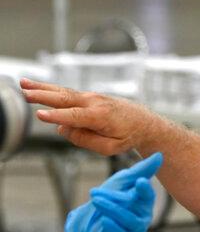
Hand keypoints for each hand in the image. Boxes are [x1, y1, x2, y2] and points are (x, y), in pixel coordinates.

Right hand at [21, 78, 160, 155]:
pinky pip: (67, 93)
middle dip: (44, 96)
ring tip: (23, 83)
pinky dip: (50, 89)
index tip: (41, 115)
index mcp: (101, 116)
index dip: (58, 117)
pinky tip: (35, 86)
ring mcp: (92, 97)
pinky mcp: (88, 97)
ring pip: (63, 92)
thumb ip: (87, 140)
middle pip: (65, 99)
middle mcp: (95, 103)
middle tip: (25, 93)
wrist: (144, 122)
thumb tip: (64, 130)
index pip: (75, 116)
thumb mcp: (111, 147)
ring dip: (42, 87)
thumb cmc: (128, 136)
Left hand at [64, 153, 162, 231]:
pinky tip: (103, 220)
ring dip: (110, 210)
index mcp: (144, 200)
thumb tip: (159, 155)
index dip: (144, 189)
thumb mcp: (122, 181)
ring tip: (95, 202)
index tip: (139, 182)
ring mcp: (135, 230)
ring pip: (128, 220)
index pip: (147, 195)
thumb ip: (141, 170)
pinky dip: (112, 227)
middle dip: (114, 198)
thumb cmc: (107, 199)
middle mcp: (143, 216)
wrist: (87, 223)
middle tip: (94, 192)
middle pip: (134, 206)